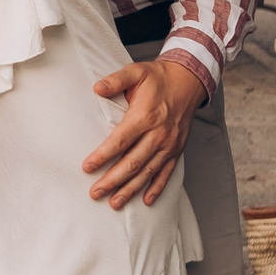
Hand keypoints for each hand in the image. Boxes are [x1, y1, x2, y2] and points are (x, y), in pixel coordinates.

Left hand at [82, 57, 204, 208]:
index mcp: (145, 116)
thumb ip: (116, 80)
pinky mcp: (177, 150)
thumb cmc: (158, 77)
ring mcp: (169, 144)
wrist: (188, 81)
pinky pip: (166, 173)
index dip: (103, 156)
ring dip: (131, 189)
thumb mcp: (136, 72)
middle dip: (113, 180)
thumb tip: (97, 88)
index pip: (120, 141)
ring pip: (148, 172)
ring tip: (114, 202)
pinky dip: (157, 188)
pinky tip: (146, 201)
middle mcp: (158, 134)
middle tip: (95, 193)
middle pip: (132, 162)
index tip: (87, 168)